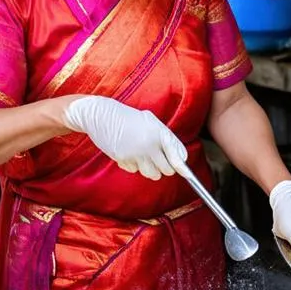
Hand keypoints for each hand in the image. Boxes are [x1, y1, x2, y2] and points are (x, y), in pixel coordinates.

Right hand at [62, 96, 188, 180]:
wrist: (102, 115)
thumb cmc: (129, 118)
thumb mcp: (151, 122)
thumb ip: (167, 139)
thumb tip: (182, 158)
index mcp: (159, 133)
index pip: (176, 154)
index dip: (183, 167)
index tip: (188, 174)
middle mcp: (149, 145)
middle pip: (166, 170)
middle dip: (163, 167)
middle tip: (157, 159)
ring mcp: (136, 153)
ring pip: (152, 174)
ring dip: (150, 169)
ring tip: (142, 155)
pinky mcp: (124, 159)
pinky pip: (135, 171)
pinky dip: (133, 165)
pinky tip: (128, 152)